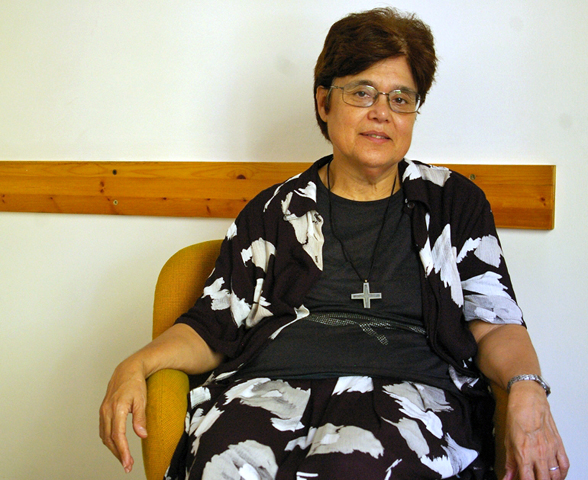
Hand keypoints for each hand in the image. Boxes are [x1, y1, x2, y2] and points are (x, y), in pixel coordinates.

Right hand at [99, 357, 148, 472]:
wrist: (127, 369)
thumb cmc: (136, 383)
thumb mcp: (142, 399)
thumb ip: (140, 418)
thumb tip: (142, 435)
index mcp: (117, 408)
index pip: (118, 436)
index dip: (123, 451)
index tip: (128, 463)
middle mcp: (106, 411)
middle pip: (110, 439)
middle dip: (118, 454)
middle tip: (127, 466)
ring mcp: (103, 411)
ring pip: (105, 436)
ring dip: (113, 449)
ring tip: (123, 458)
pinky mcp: (103, 410)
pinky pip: (103, 429)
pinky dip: (109, 440)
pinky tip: (116, 445)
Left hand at [503, 382, 568, 479]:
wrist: (528, 401)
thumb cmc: (516, 417)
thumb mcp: (508, 441)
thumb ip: (510, 463)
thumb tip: (507, 477)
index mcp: (524, 454)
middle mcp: (539, 454)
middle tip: (533, 479)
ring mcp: (550, 450)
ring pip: (556, 476)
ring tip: (543, 478)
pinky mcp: (558, 445)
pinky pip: (564, 465)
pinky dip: (562, 473)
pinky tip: (557, 475)